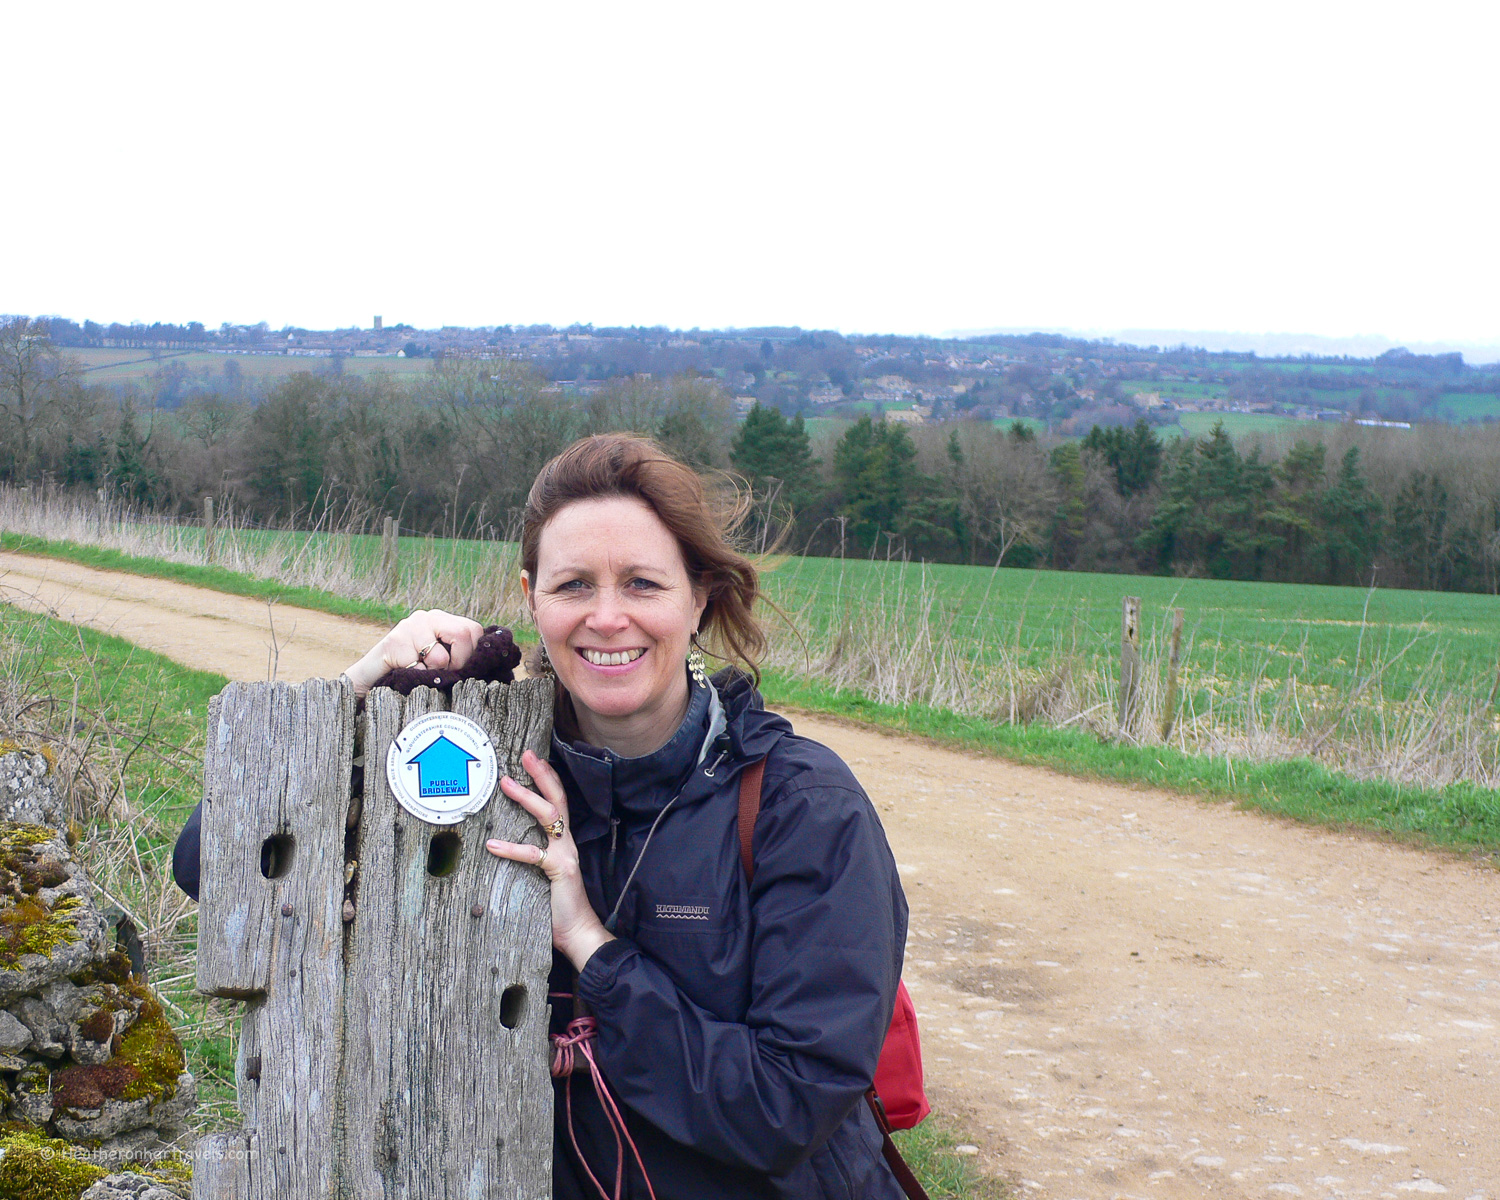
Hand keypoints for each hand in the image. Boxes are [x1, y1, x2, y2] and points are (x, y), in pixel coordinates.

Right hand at [343, 609, 484, 696]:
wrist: (373, 680)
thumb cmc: (414, 673)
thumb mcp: (441, 660)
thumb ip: (460, 656)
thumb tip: (488, 664)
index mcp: (443, 620)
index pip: (474, 631)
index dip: (471, 654)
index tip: (459, 669)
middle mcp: (427, 617)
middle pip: (463, 635)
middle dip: (457, 663)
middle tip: (443, 673)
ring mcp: (409, 626)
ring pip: (440, 656)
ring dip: (433, 673)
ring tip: (419, 671)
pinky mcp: (394, 641)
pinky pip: (418, 668)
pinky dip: (415, 678)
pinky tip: (404, 673)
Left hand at [487, 749, 613, 971]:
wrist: (579, 932)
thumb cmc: (560, 906)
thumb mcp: (547, 874)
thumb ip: (536, 856)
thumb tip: (508, 841)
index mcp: (565, 841)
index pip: (559, 801)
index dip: (548, 778)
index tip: (533, 758)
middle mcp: (568, 842)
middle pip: (558, 798)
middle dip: (542, 774)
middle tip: (525, 755)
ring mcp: (566, 855)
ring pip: (550, 816)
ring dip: (527, 797)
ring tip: (506, 783)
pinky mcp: (561, 871)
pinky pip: (534, 855)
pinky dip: (511, 848)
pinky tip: (493, 844)